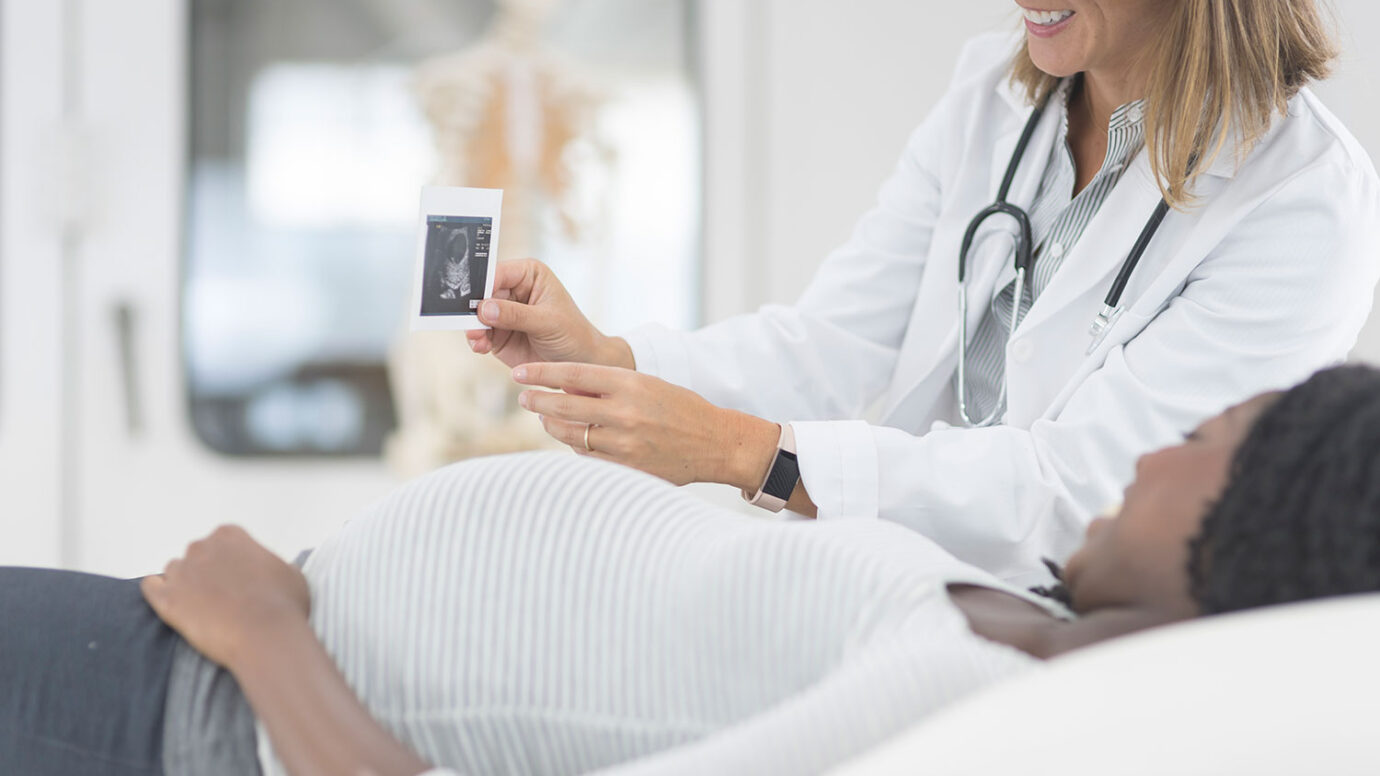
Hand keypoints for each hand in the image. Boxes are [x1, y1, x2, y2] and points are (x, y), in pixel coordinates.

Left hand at [141, 525, 310, 670]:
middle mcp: (201, 547)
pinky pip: (151, 588)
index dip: (232, 560)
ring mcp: (181, 572)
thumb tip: (265, 569)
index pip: (223, 540)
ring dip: (185, 583)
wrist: (266, 636)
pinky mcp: (167, 599)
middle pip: (197, 554)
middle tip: (222, 595)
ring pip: (175, 571)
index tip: (239, 577)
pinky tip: (167, 597)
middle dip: (207, 570)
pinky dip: (156, 590)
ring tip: (201, 605)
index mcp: (230, 535)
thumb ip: (269, 563)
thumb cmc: (284, 605)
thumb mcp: (290, 572)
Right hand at [466, 259, 633, 369]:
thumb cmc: (572, 333)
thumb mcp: (548, 322)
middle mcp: (511, 290)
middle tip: (469, 322)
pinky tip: (481, 347)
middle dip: (473, 308)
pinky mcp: (497, 334)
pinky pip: (479, 334)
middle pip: (481, 294)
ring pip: (476, 315)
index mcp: (527, 274)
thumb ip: (516, 314)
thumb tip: (484, 308)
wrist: (579, 362)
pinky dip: (477, 341)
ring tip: (477, 339)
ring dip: (473, 327)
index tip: (473, 299)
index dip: (483, 284)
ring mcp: (502, 313)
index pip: (498, 272)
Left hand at [513, 362, 779, 487]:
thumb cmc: (681, 409)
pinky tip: (572, 441)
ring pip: (571, 435)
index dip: (542, 374)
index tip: (521, 374)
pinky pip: (588, 458)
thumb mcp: (648, 385)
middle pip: (564, 406)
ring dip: (553, 426)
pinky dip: (576, 448)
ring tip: (546, 420)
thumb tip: (566, 387)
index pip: (574, 374)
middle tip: (524, 398)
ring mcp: (625, 443)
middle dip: (538, 401)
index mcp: (631, 384)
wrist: (716, 443)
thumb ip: (611, 386)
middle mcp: (625, 412)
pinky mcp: (627, 468)